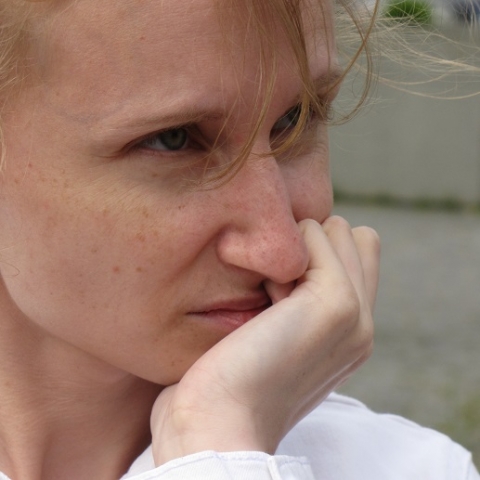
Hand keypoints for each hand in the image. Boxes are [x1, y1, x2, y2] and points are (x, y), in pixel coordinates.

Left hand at [150, 216, 379, 464]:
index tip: (281, 293)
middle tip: (276, 293)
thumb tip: (291, 263)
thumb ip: (298, 305)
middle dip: (310, 247)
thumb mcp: (275, 339)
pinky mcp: (337, 303)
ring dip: (295, 249)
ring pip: (334, 228)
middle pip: (351, 235)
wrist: (219, 423)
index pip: (357, 253)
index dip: (317, 254)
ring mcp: (355, 314)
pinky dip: (281, 254)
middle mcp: (362, 322)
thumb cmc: (230, 380)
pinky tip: (265, 300)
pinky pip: (314, 232)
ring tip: (271, 299)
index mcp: (350, 333)